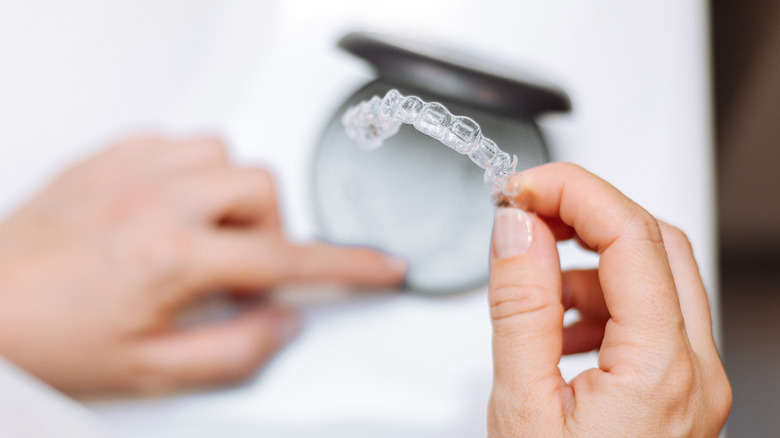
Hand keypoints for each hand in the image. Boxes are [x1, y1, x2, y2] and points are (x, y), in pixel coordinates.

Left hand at [0, 136, 405, 394]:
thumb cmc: (48, 339)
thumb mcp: (150, 372)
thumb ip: (234, 350)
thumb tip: (285, 323)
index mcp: (170, 257)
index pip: (285, 260)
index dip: (346, 266)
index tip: (381, 267)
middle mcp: (153, 200)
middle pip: (261, 188)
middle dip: (269, 234)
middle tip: (240, 272)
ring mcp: (127, 170)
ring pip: (224, 153)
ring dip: (232, 197)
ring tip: (207, 236)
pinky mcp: (106, 156)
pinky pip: (177, 140)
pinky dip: (193, 170)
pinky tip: (175, 205)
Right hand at [488, 163, 730, 436]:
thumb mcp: (522, 407)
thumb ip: (520, 310)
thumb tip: (517, 229)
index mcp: (661, 372)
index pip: (631, 235)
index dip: (572, 192)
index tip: (522, 189)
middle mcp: (697, 375)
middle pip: (657, 244)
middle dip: (586, 216)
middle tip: (528, 214)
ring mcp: (696, 386)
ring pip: (656, 281)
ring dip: (591, 266)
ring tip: (534, 290)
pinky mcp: (681, 396)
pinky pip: (653, 322)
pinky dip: (602, 306)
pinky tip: (558, 332)